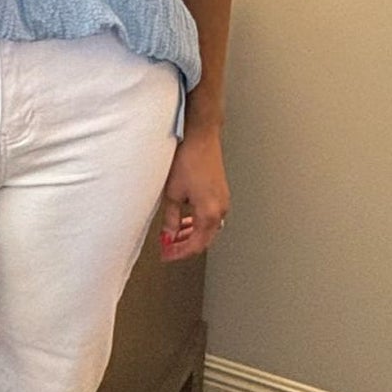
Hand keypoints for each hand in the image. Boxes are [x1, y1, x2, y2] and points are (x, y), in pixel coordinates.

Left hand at [158, 131, 230, 262]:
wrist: (201, 137)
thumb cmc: (189, 159)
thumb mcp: (172, 193)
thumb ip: (171, 219)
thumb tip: (169, 235)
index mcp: (209, 212)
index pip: (196, 245)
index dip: (180, 253)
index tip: (168, 255)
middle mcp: (220, 209)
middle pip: (204, 239)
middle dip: (186, 246)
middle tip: (169, 248)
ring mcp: (222, 200)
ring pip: (209, 228)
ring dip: (192, 234)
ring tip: (175, 235)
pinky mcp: (221, 193)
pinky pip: (211, 216)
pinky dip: (198, 223)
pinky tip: (186, 219)